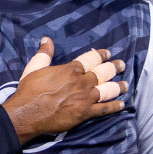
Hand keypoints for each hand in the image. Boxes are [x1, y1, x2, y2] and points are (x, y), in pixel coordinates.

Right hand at [0, 38, 125, 144]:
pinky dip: (114, 107)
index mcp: (70, 70)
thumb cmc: (29, 91)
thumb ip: (44, 54)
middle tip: (121, 65)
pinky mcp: (85, 113)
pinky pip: (104, 109)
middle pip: (103, 73)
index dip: (101, 56)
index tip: (107, 54)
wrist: (27, 113)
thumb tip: (47, 40)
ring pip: (107, 90)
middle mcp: (81, 82)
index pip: (91, 59)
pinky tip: (121, 105)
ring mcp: (85, 98)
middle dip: (114, 68)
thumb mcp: (34, 68)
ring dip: (118, 86)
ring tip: (125, 85)